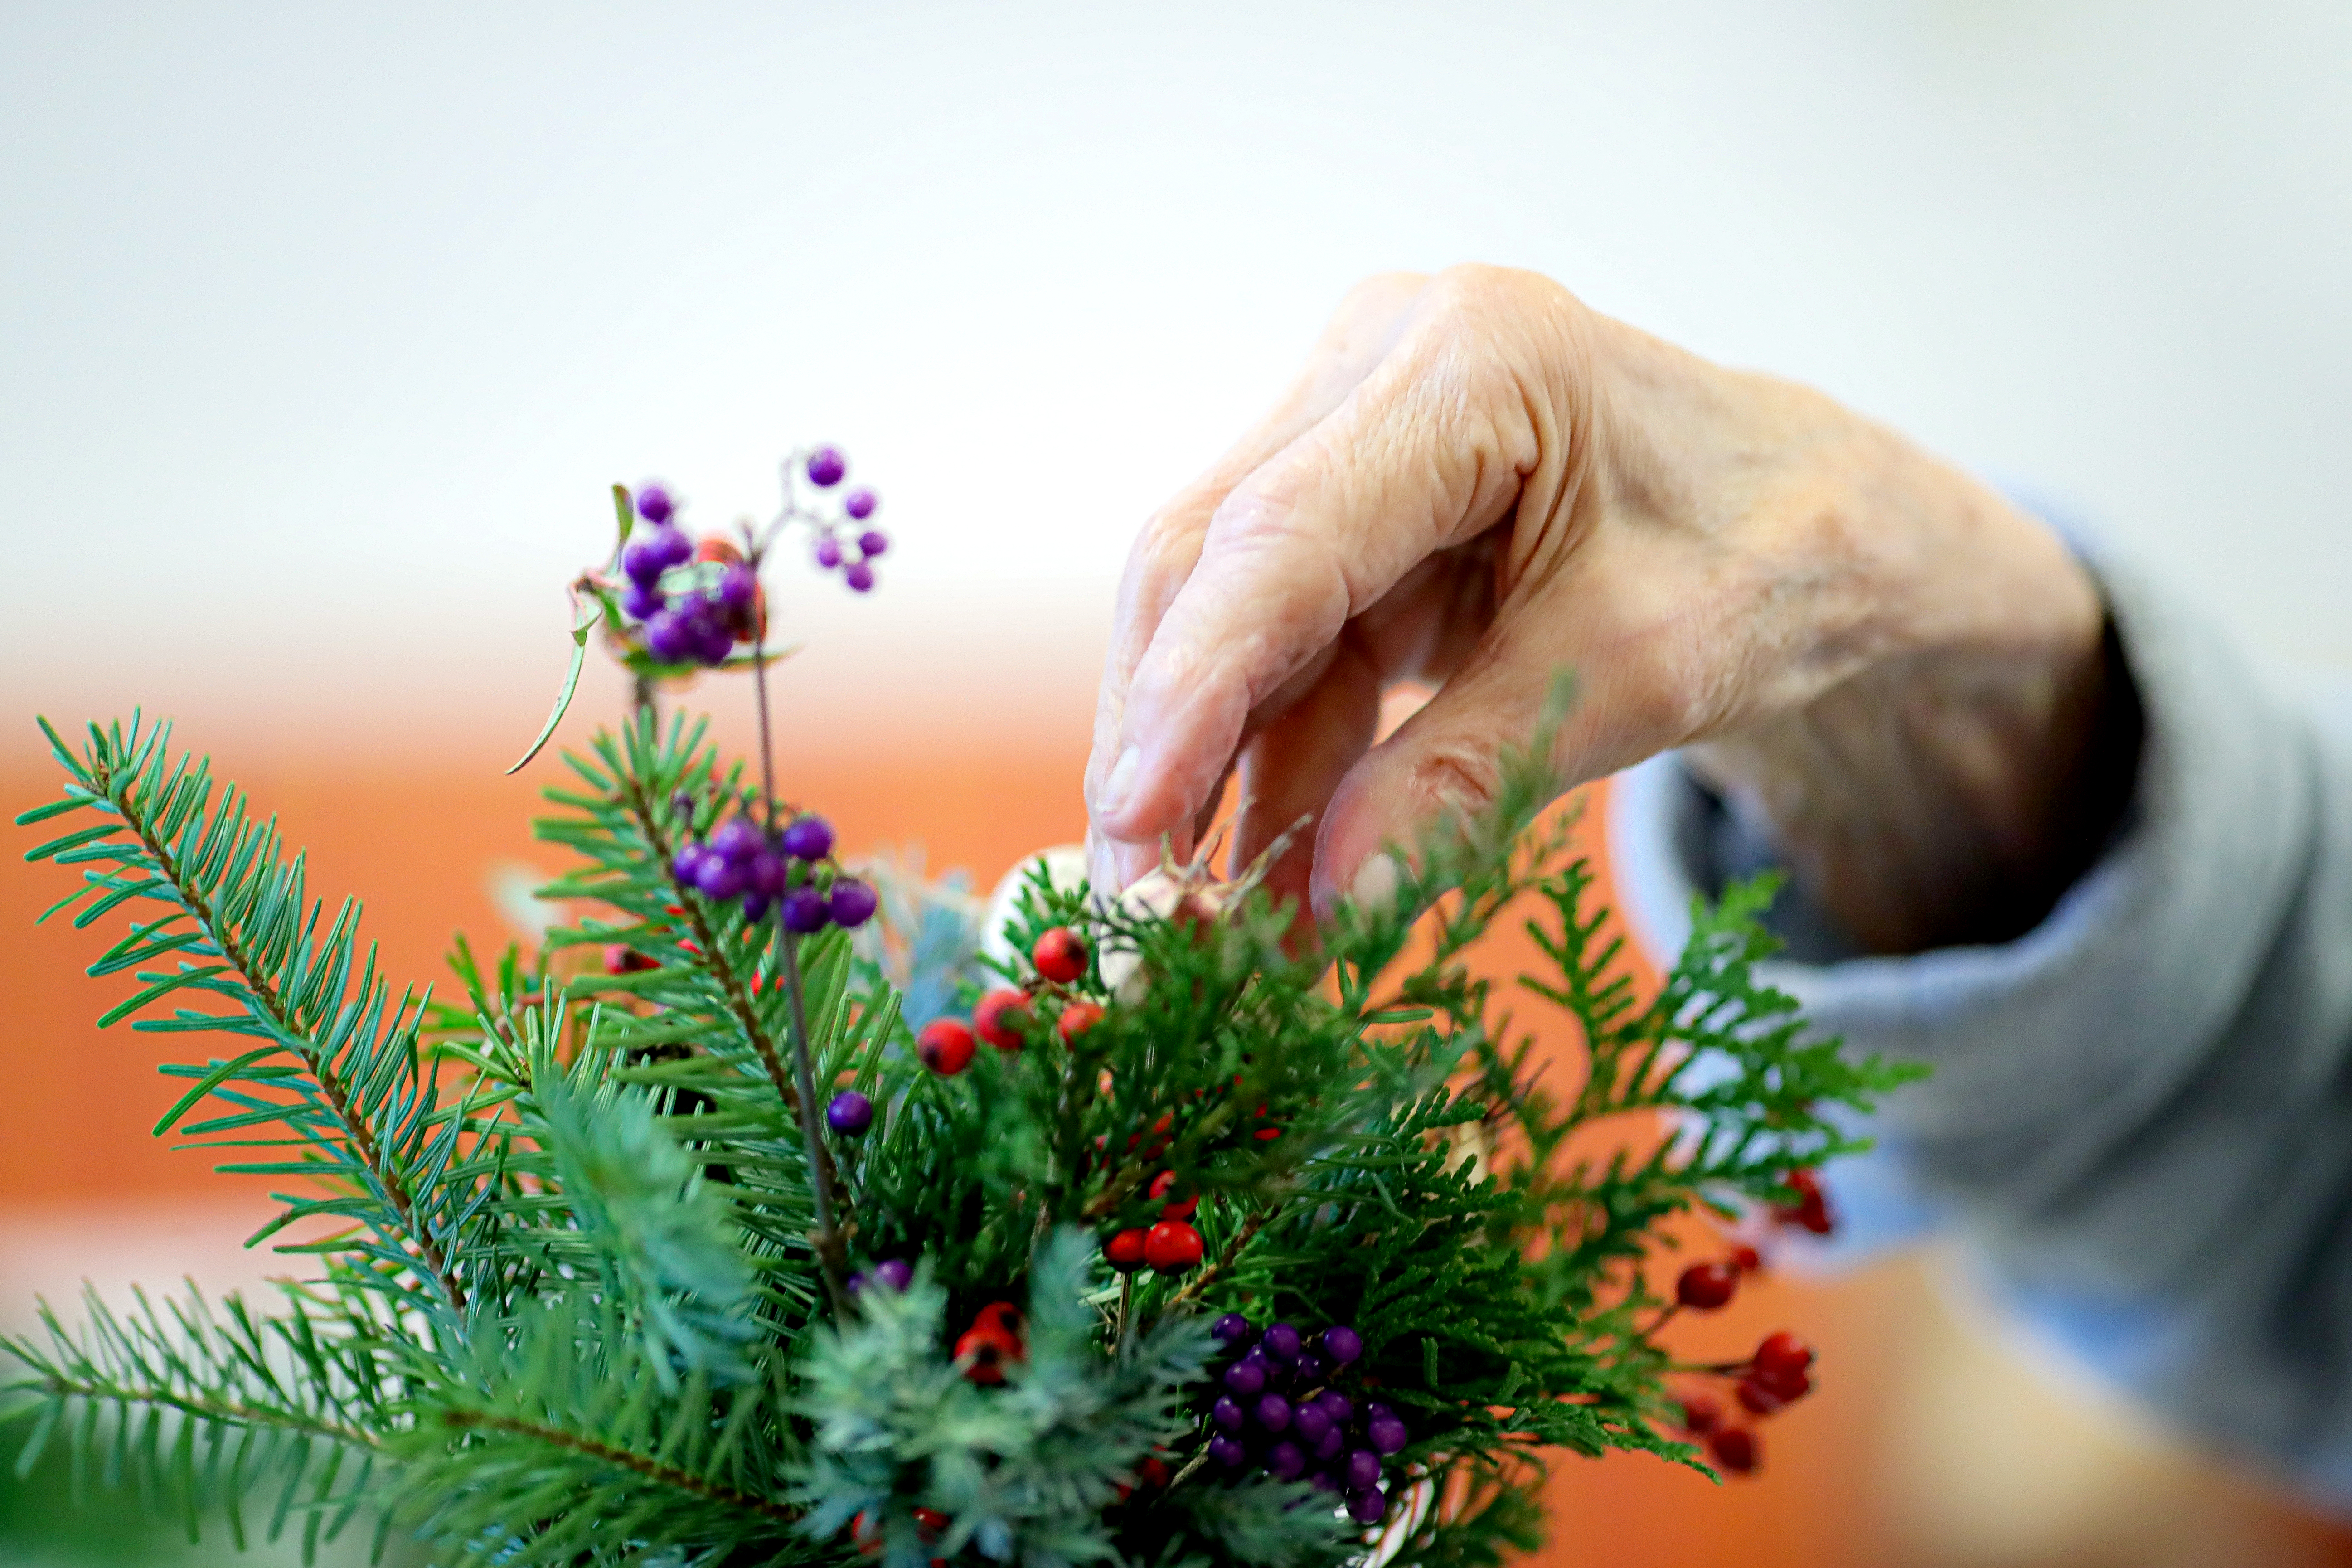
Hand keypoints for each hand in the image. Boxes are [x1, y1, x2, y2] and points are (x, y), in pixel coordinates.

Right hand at [1086, 266, 2120, 952]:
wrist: (1834, 522)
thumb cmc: (1774, 557)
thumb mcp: (1640, 672)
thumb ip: (1473, 774)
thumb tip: (1327, 901)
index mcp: (1476, 358)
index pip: (1281, 537)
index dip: (1190, 689)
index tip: (1132, 821)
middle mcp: (1382, 365)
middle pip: (1212, 568)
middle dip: (1167, 747)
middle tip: (1139, 915)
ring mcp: (1356, 430)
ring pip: (1227, 620)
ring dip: (1211, 781)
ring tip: (1196, 937)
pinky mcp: (1355, 512)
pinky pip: (1283, 650)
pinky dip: (1271, 768)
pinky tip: (1255, 882)